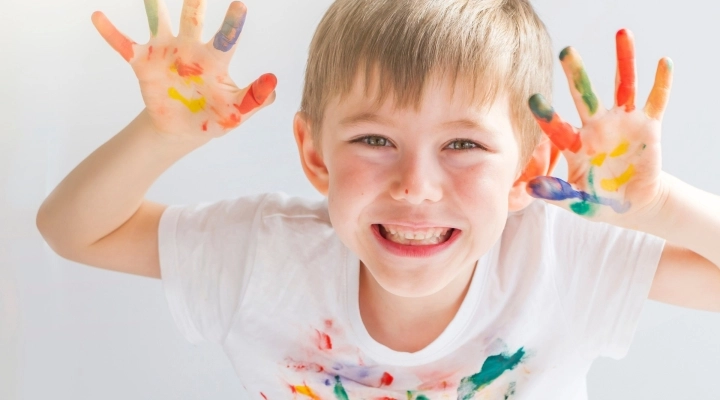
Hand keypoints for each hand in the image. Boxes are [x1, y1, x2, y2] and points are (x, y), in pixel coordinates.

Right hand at [91, 0, 275, 139]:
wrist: (183, 131)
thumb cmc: (215, 118)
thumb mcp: (237, 112)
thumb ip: (256, 98)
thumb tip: (273, 82)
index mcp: (216, 59)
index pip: (227, 38)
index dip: (233, 22)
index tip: (240, 5)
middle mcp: (191, 48)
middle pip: (193, 19)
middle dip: (194, 2)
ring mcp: (166, 52)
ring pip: (159, 22)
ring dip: (153, 5)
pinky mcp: (143, 63)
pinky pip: (124, 45)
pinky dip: (110, 32)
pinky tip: (98, 16)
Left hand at [526, 29, 672, 226]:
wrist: (633, 206)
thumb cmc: (599, 201)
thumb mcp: (577, 202)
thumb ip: (556, 193)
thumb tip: (530, 188)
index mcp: (575, 145)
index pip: (557, 128)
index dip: (546, 115)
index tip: (533, 99)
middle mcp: (596, 127)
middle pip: (584, 95)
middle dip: (577, 74)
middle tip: (566, 51)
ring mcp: (622, 123)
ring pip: (622, 86)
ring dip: (623, 61)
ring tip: (623, 34)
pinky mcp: (648, 126)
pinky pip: (656, 101)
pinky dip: (661, 82)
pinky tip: (663, 62)